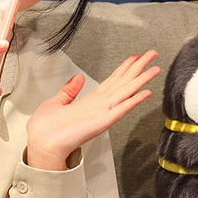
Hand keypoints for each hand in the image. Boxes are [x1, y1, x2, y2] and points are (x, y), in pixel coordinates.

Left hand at [25, 51, 159, 170]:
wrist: (42, 143)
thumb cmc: (47, 128)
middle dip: (139, 68)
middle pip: (124, 83)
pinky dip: (133, 101)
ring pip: (126, 92)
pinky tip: (145, 93)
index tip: (136, 57)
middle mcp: (100, 106)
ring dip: (141, 80)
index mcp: (90, 101)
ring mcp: (103, 114)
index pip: (113, 81)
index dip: (125, 68)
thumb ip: (69, 90)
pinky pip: (120, 109)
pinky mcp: (102, 122)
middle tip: (153, 55)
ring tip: (155, 69)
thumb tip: (78, 78)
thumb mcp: (57, 102)